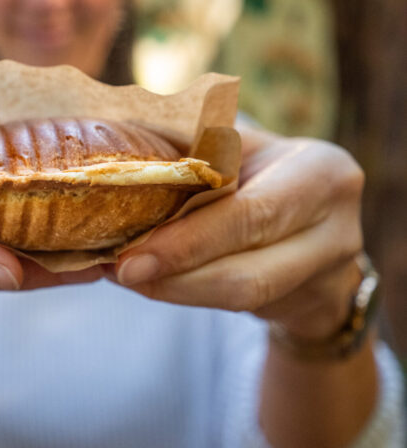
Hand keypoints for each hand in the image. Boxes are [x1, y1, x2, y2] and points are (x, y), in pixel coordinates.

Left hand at [112, 124, 364, 341]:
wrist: (316, 222)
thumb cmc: (263, 172)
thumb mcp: (240, 148)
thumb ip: (191, 146)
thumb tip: (113, 141)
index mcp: (321, 172)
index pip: (251, 213)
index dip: (189, 239)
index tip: (130, 251)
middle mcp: (335, 225)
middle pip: (248, 266)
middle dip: (177, 270)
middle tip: (121, 270)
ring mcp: (329, 272)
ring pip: (243, 295)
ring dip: (177, 289)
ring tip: (127, 276)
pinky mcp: (311, 304)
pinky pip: (239, 306)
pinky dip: (187, 293)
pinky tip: (151, 283)